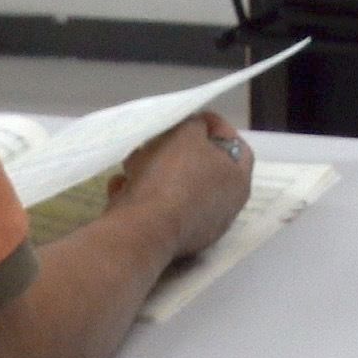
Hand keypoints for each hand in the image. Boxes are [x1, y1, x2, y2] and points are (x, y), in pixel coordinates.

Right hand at [106, 110, 251, 258]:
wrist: (142, 230)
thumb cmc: (173, 177)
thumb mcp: (187, 135)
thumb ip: (195, 126)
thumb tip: (196, 129)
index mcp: (238, 183)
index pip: (236, 148)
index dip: (216, 127)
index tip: (194, 117)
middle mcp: (222, 209)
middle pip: (202, 169)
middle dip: (177, 150)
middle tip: (158, 137)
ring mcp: (195, 228)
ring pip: (174, 189)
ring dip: (152, 171)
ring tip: (132, 160)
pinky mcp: (166, 240)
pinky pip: (154, 209)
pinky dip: (139, 194)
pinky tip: (120, 185)